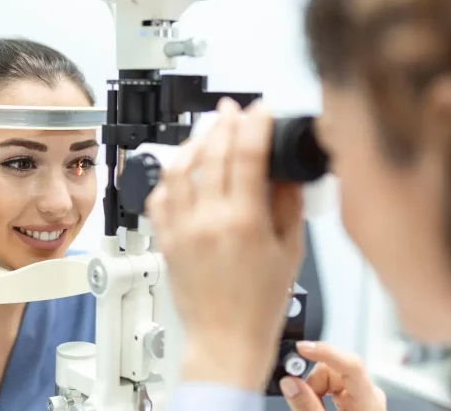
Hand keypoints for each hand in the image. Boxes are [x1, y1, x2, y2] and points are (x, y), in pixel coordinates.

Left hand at [145, 98, 304, 391]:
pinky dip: (170, 176)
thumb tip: (284, 171)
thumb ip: (287, 205)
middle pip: (211, 153)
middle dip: (223, 123)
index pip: (248, 155)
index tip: (261, 110)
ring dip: (194, 143)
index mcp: (244, 222)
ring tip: (207, 131)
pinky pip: (160, 197)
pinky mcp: (165, 239)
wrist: (223, 340)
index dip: (255, 125)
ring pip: (180, 169)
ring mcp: (181, 228)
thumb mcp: (290, 253)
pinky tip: (182, 169)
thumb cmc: (258, 305)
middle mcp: (208, 220)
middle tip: (231, 109)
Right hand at [281, 342, 386, 410]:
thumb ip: (305, 406)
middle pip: (334, 370)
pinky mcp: (356, 399)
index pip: (351, 365)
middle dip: (313, 381)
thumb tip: (290, 381)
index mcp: (369, 404)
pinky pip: (332, 385)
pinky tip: (317, 407)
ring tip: (311, 408)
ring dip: (314, 388)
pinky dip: (319, 393)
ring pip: (330, 376)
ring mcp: (364, 397)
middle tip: (300, 398)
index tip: (302, 349)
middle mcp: (370, 395)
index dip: (325, 352)